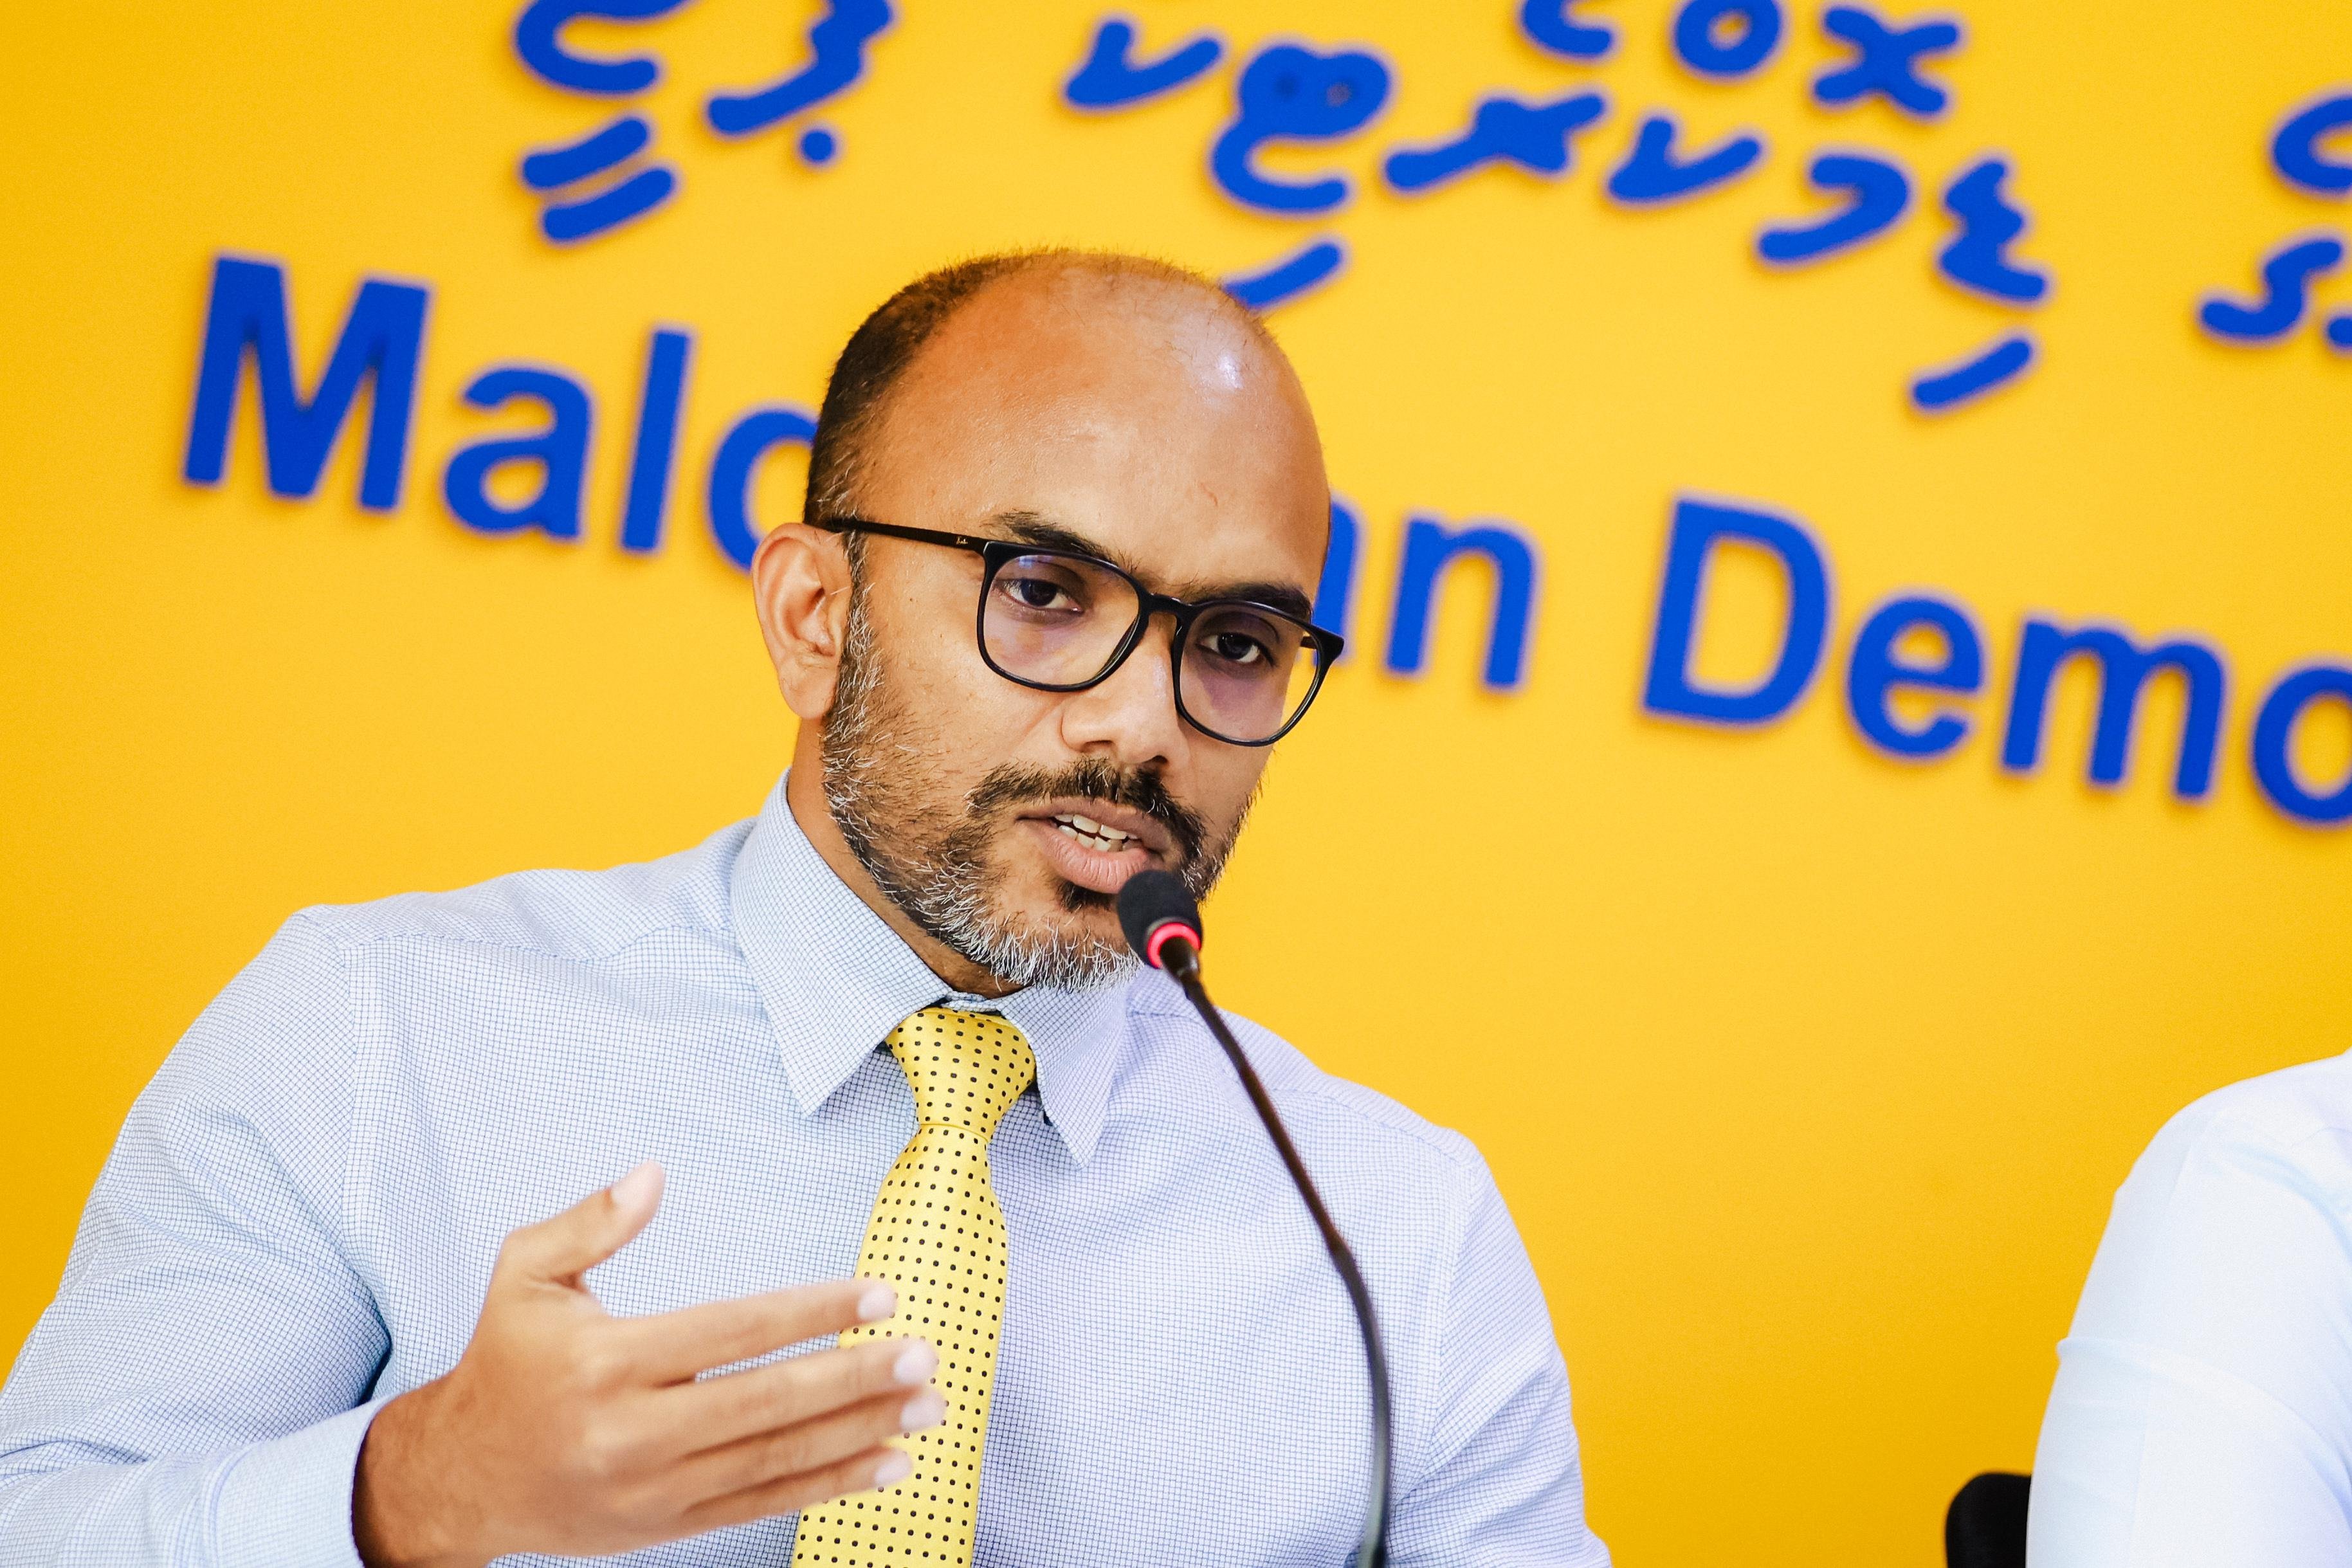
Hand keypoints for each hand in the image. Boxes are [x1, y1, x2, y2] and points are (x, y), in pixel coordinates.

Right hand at [352, 1163, 937, 1567]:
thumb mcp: (524, 1275)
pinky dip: (830, 1485)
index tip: (877, 1295)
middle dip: (855, 1379)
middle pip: (766, 1404)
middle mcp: (633, 1431)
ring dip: (862, 1433)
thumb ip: (590, 1222)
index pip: (733, 1331)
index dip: (811, 1313)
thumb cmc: (505, 1363)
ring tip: (927, 1407)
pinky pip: (764, 1502)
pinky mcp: (669, 1524)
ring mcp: (655, 1487)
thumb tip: (653, 1174)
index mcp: (607, 1361)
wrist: (461, 1477)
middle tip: (922, 1355)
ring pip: (776, 1459)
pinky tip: (886, 1462)